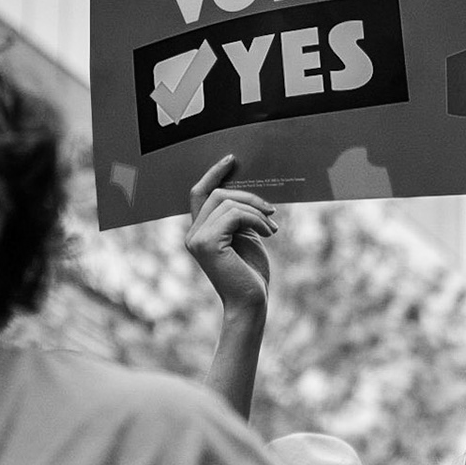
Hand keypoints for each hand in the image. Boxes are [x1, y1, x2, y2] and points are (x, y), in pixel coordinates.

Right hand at [186, 154, 275, 315]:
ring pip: (227, 203)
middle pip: (216, 194)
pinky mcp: (207, 244)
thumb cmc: (251, 275)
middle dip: (247, 196)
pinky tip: (269, 233)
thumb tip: (246, 193)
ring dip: (256, 211)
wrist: (251, 303)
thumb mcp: (246, 238)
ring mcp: (197, 239)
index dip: (213, 173)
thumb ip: (239, 217)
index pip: (199, 193)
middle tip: (271, 211)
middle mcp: (192, 234)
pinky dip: (256, 220)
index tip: (232, 160)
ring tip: (273, 228)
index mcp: (200, 232)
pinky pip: (235, 215)